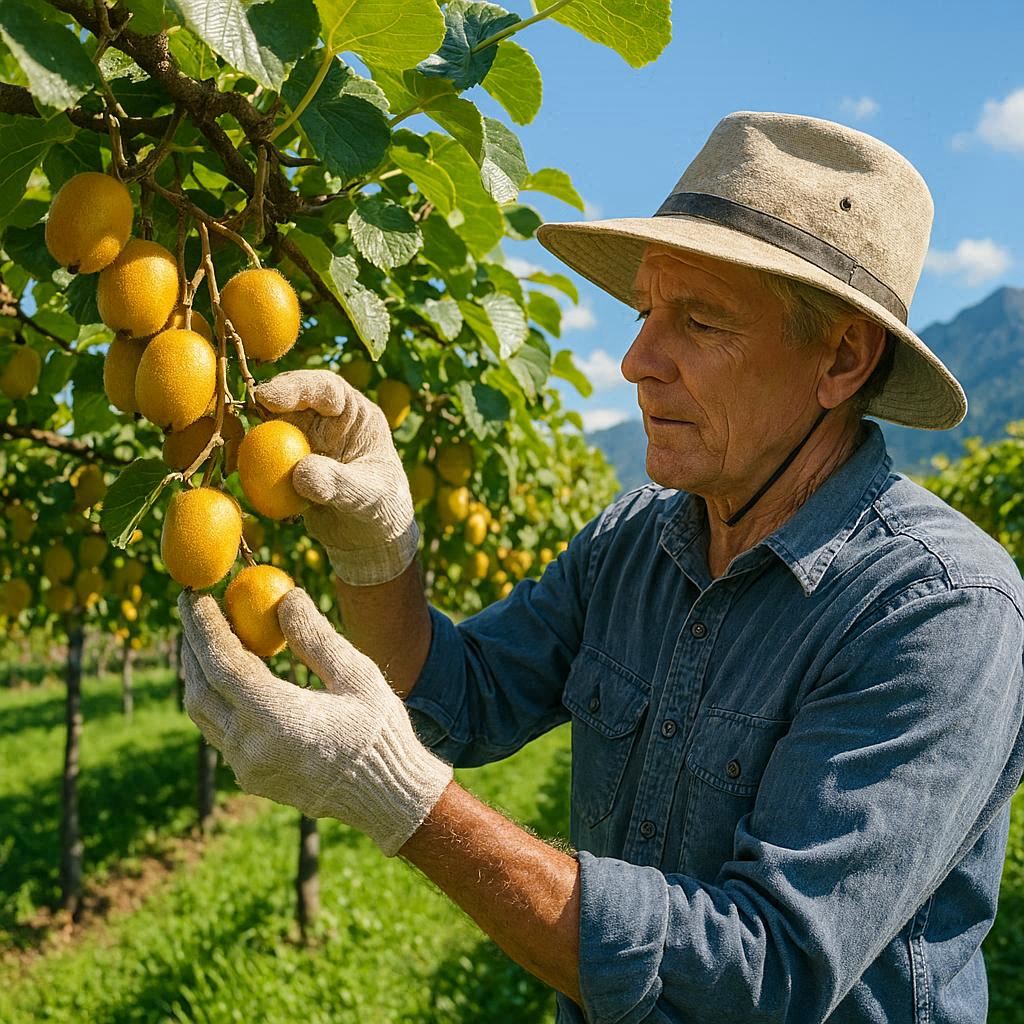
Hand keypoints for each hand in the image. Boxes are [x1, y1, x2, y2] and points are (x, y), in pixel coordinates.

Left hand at [178, 587, 452, 855]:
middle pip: (202, 685)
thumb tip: (286, 596)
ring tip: (205, 633)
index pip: (224, 664)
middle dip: (193, 642)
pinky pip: (217, 729)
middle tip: (194, 605)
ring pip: (202, 710)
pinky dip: (214, 694)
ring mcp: (247, 766)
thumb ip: (316, 637)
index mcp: (280, 719)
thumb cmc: (379, 731)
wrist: (386, 796)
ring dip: (198, 669)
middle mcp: (253, 747)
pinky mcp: (250, 776)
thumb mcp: (357, 676)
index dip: (205, 625)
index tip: (196, 594)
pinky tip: (227, 673)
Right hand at [254, 369, 418, 585]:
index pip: (327, 388)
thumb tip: (300, 474)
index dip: (297, 387)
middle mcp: (327, 420)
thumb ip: (339, 484)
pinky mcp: (287, 463)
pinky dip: (251, 466)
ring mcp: (305, 440)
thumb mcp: (368, 496)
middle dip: (266, 402)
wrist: (368, 535)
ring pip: (271, 427)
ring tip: (242, 456)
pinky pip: (263, 458)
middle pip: (291, 399)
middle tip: (246, 415)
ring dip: (254, 437)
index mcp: (355, 414)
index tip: (268, 397)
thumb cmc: (381, 508)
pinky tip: (246, 482)